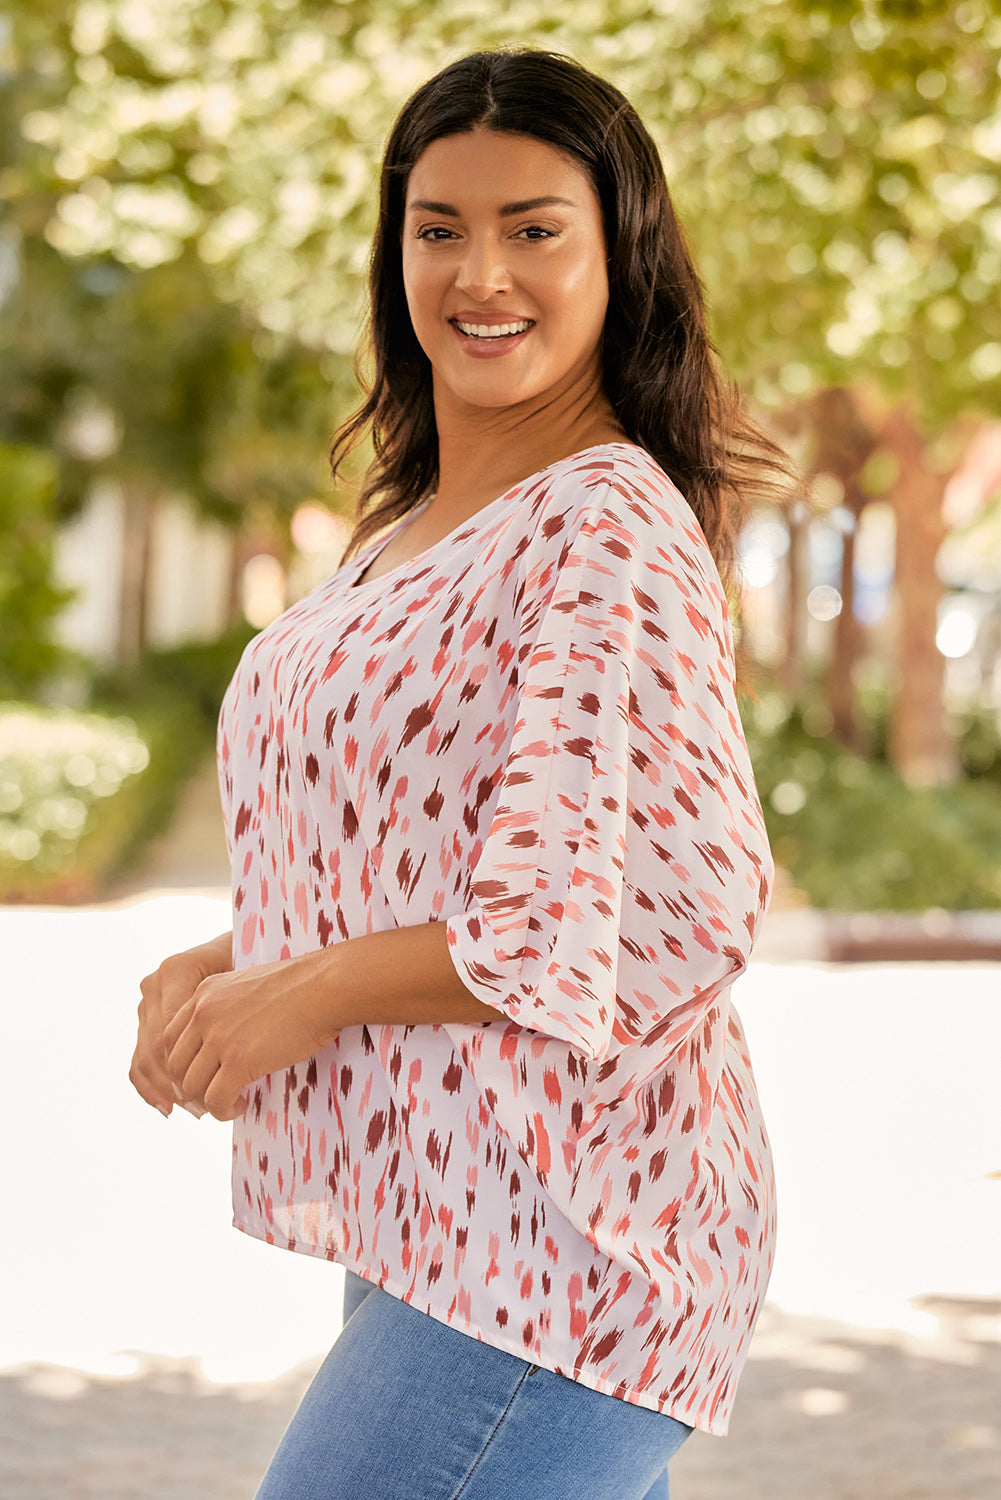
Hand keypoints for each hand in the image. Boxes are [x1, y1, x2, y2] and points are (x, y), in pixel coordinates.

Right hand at [130, 931, 232, 1117]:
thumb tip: (232, 1047)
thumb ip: (233, 1004)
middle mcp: (155, 985)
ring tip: (194, 1110)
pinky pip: (139, 1058)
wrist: (237, 949)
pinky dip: (150, 1086)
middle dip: (178, 1084)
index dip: (189, 1068)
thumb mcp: (248, 977)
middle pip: (156, 1047)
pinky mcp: (146, 1020)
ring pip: (145, 1057)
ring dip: (166, 1090)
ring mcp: (146, 1003)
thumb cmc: (251, 963)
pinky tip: (168, 1107)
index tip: (214, 1091)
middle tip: (204, 1108)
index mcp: (175, 971)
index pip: (173, 1031)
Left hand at [161, 950, 337, 1122]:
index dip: (182, 1065)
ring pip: (191, 1086)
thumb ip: (227, 1009)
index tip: (202, 1077)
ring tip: (230, 1102)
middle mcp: (204, 1013)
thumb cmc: (301, 988)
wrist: (325, 987)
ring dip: (208, 1102)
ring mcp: (219, 1037)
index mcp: (204, 993)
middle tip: (214, 1096)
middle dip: (191, 1088)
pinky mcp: (238, 1061)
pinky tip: (242, 1105)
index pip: (170, 1038)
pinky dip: (224, 1111)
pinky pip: (215, 1099)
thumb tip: (225, 1043)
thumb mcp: (248, 988)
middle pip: (174, 1065)